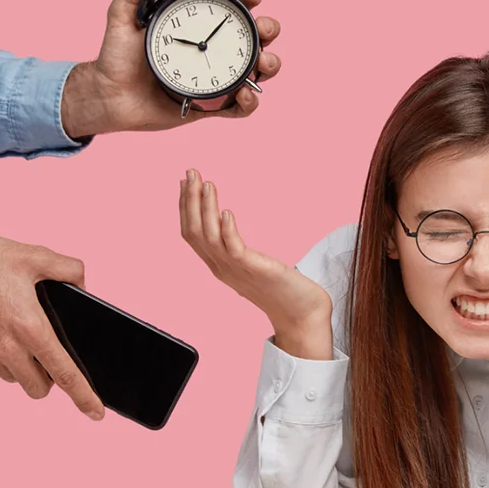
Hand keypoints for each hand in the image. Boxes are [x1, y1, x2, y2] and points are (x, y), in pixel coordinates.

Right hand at [0, 213, 104, 419]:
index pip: (65, 374)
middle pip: (37, 388)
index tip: (96, 414)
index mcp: (31, 329)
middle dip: (47, 380)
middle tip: (47, 358)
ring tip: (14, 332)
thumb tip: (83, 287)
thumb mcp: (37, 256)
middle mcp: (6, 348)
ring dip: (19, 365)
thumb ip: (70, 270)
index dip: (84, 397)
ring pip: (11, 376)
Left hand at [61, 0, 283, 138]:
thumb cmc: (116, 58)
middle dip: (268, 29)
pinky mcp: (213, 106)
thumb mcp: (121, 15)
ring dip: (270, 64)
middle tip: (261, 30)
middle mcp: (213, 50)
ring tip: (262, 62)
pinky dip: (251, 102)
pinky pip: (241, 107)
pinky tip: (244, 94)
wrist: (110, 97)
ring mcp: (217, 78)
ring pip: (258, 70)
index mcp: (198, 25)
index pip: (233, 7)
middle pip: (255, 36)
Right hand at [179, 170, 333, 359]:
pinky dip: (227, 229)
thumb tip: (228, 227)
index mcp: (219, 265)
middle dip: (190, 200)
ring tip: (207, 183)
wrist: (302, 314)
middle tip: (191, 173)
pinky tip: (227, 211)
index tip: (186, 182)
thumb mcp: (251, 264)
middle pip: (193, 232)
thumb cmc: (282, 288)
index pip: (192, 233)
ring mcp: (236, 270)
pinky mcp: (255, 270)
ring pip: (208, 236)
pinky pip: (234, 249)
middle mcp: (221, 268)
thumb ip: (237, 248)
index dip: (186, 207)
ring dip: (205, 207)